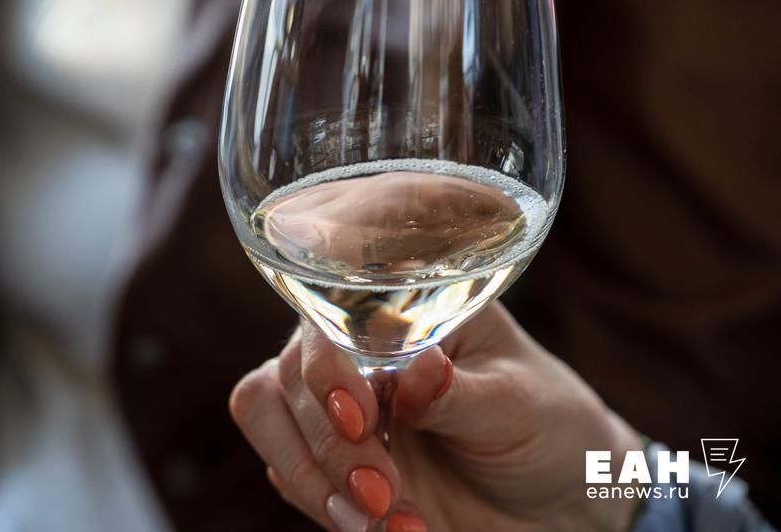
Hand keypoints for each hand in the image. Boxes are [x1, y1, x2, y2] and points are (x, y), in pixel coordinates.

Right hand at [230, 302, 641, 530]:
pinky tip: (393, 529)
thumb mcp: (518, 402)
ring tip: (382, 520)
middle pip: (284, 377)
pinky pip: (292, 478)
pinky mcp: (335, 462)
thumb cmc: (548, 425)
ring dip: (315, 479)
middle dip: (326, 442)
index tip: (360, 422)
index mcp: (406, 315)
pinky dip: (329, 508)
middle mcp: (362, 355)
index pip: (330, 318)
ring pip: (267, 421)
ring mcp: (342, 409)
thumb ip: (461, 390)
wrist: (558, 500)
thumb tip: (420, 368)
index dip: (326, 368)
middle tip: (381, 491)